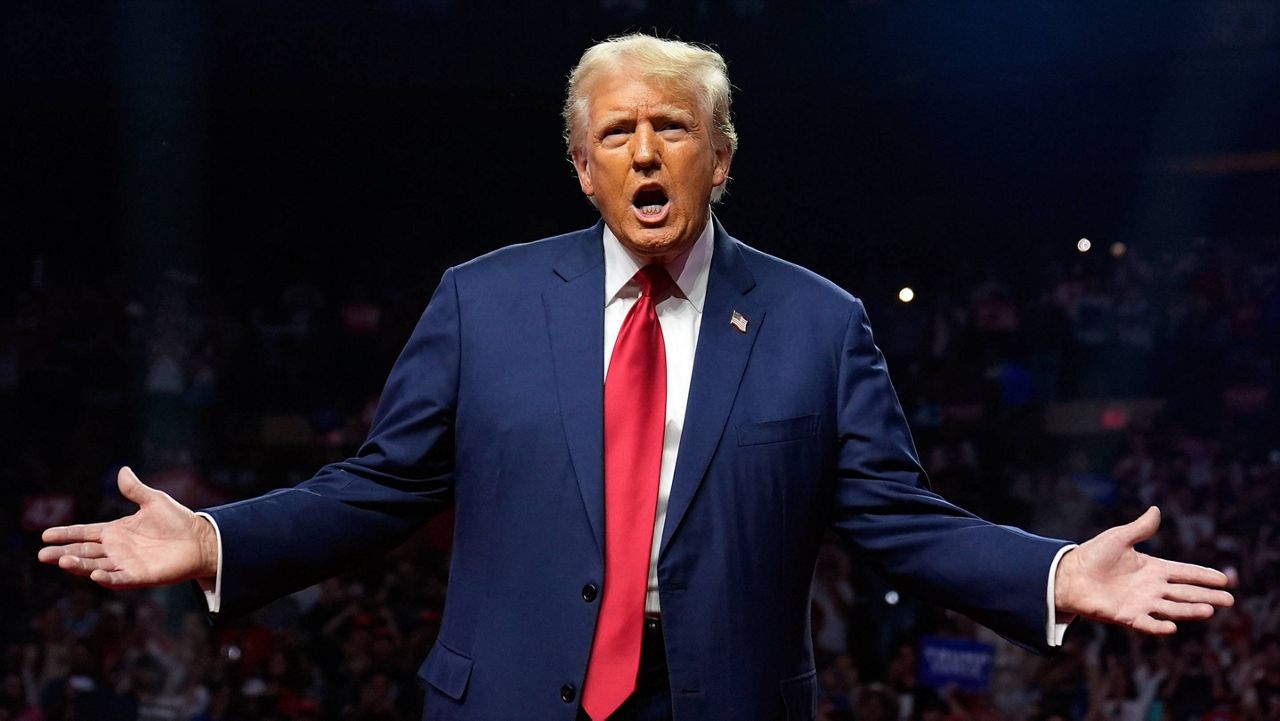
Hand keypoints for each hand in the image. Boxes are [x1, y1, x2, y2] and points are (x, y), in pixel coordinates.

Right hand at [37, 467, 218, 588]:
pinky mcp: (139, 576)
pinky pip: (119, 579)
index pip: (84, 533)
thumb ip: (136, 490)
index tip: (44, 535)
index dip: (66, 534)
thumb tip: (123, 470)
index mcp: (116, 531)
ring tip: (62, 561)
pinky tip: (95, 574)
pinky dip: (107, 578)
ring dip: (79, 565)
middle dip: (63, 553)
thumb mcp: (155, 501)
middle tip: (43, 554)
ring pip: (95, 566)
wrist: (201, 540)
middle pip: (83, 552)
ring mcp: (126, 564)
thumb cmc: (178, 521)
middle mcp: (116, 549)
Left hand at [1054, 507, 1233, 633]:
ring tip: (1209, 611)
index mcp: (1152, 569)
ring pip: (1172, 609)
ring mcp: (1141, 603)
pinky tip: (1172, 627)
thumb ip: (1139, 528)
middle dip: (1207, 596)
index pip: (1184, 573)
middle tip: (1229, 600)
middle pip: (1185, 593)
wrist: (1069, 575)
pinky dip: (1158, 626)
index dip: (1203, 575)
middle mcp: (1151, 588)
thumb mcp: (1119, 538)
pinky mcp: (1127, 616)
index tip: (1224, 579)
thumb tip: (1155, 509)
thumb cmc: (1093, 555)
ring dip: (1190, 610)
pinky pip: (1146, 624)